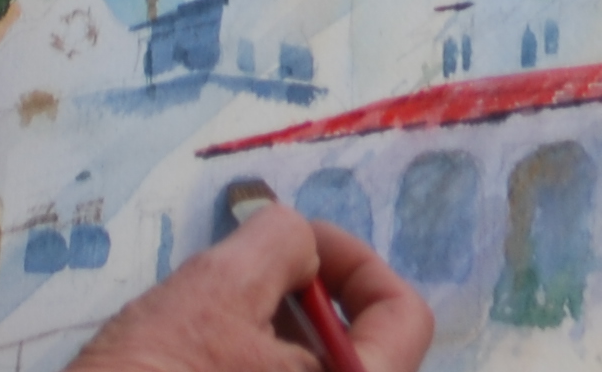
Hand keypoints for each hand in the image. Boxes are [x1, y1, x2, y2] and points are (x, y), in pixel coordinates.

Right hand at [73, 203, 432, 371]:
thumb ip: (280, 244)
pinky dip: (251, 365)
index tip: (301, 245)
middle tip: (250, 272)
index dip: (356, 265)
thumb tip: (299, 243)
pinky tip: (196, 356)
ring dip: (275, 334)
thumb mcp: (216, 289)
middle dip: (306, 298)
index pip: (405, 320)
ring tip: (210, 318)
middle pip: (357, 348)